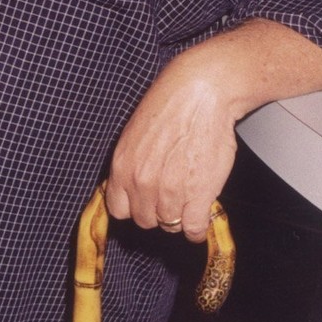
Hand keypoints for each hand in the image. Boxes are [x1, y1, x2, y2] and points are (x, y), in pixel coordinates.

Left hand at [106, 19, 321, 241]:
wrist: (202, 93)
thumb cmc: (172, 107)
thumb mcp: (135, 135)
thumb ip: (132, 164)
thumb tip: (134, 187)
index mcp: (122, 166)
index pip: (118, 209)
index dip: (133, 206)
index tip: (145, 202)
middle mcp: (141, 183)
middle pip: (144, 220)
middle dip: (157, 211)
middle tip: (171, 196)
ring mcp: (169, 192)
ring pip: (170, 224)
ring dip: (180, 215)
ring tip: (189, 199)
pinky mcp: (197, 195)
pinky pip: (194, 228)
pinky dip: (198, 228)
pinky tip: (201, 217)